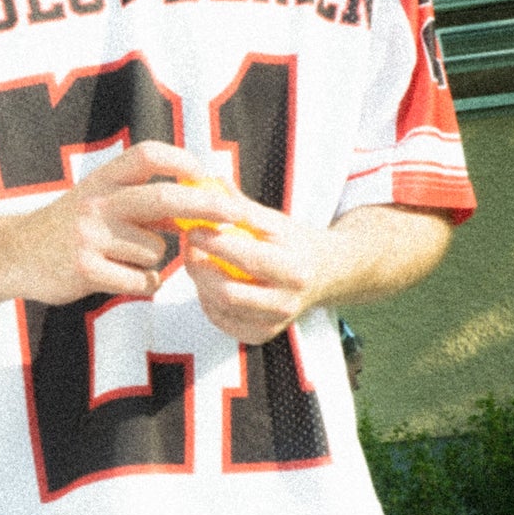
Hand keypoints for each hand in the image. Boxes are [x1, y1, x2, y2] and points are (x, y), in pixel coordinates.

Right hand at [6, 143, 242, 306]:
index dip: (179, 160)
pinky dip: (144, 283)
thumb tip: (199, 197)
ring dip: (155, 259)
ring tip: (126, 259)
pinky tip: (121, 279)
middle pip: (161, 198)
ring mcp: (89, 236)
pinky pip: (142, 281)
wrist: (15, 253)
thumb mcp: (97, 200)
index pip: (145, 155)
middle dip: (204, 206)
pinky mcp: (86, 270)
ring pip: (155, 250)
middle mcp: (96, 202)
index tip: (204, 172)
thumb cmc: (68, 226)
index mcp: (101, 180)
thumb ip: (140, 199)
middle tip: (234, 214)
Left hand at [182, 196, 327, 343]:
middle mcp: (287, 301)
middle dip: (199, 268)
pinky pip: (223, 322)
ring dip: (200, 283)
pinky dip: (207, 302)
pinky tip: (208, 283)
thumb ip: (240, 204)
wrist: (325, 274)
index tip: (192, 229)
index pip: (247, 259)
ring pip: (221, 309)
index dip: (213, 244)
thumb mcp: (273, 220)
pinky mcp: (263, 334)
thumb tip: (208, 180)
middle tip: (188, 246)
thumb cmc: (293, 242)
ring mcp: (275, 322)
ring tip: (196, 260)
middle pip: (228, 293)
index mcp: (293, 269)